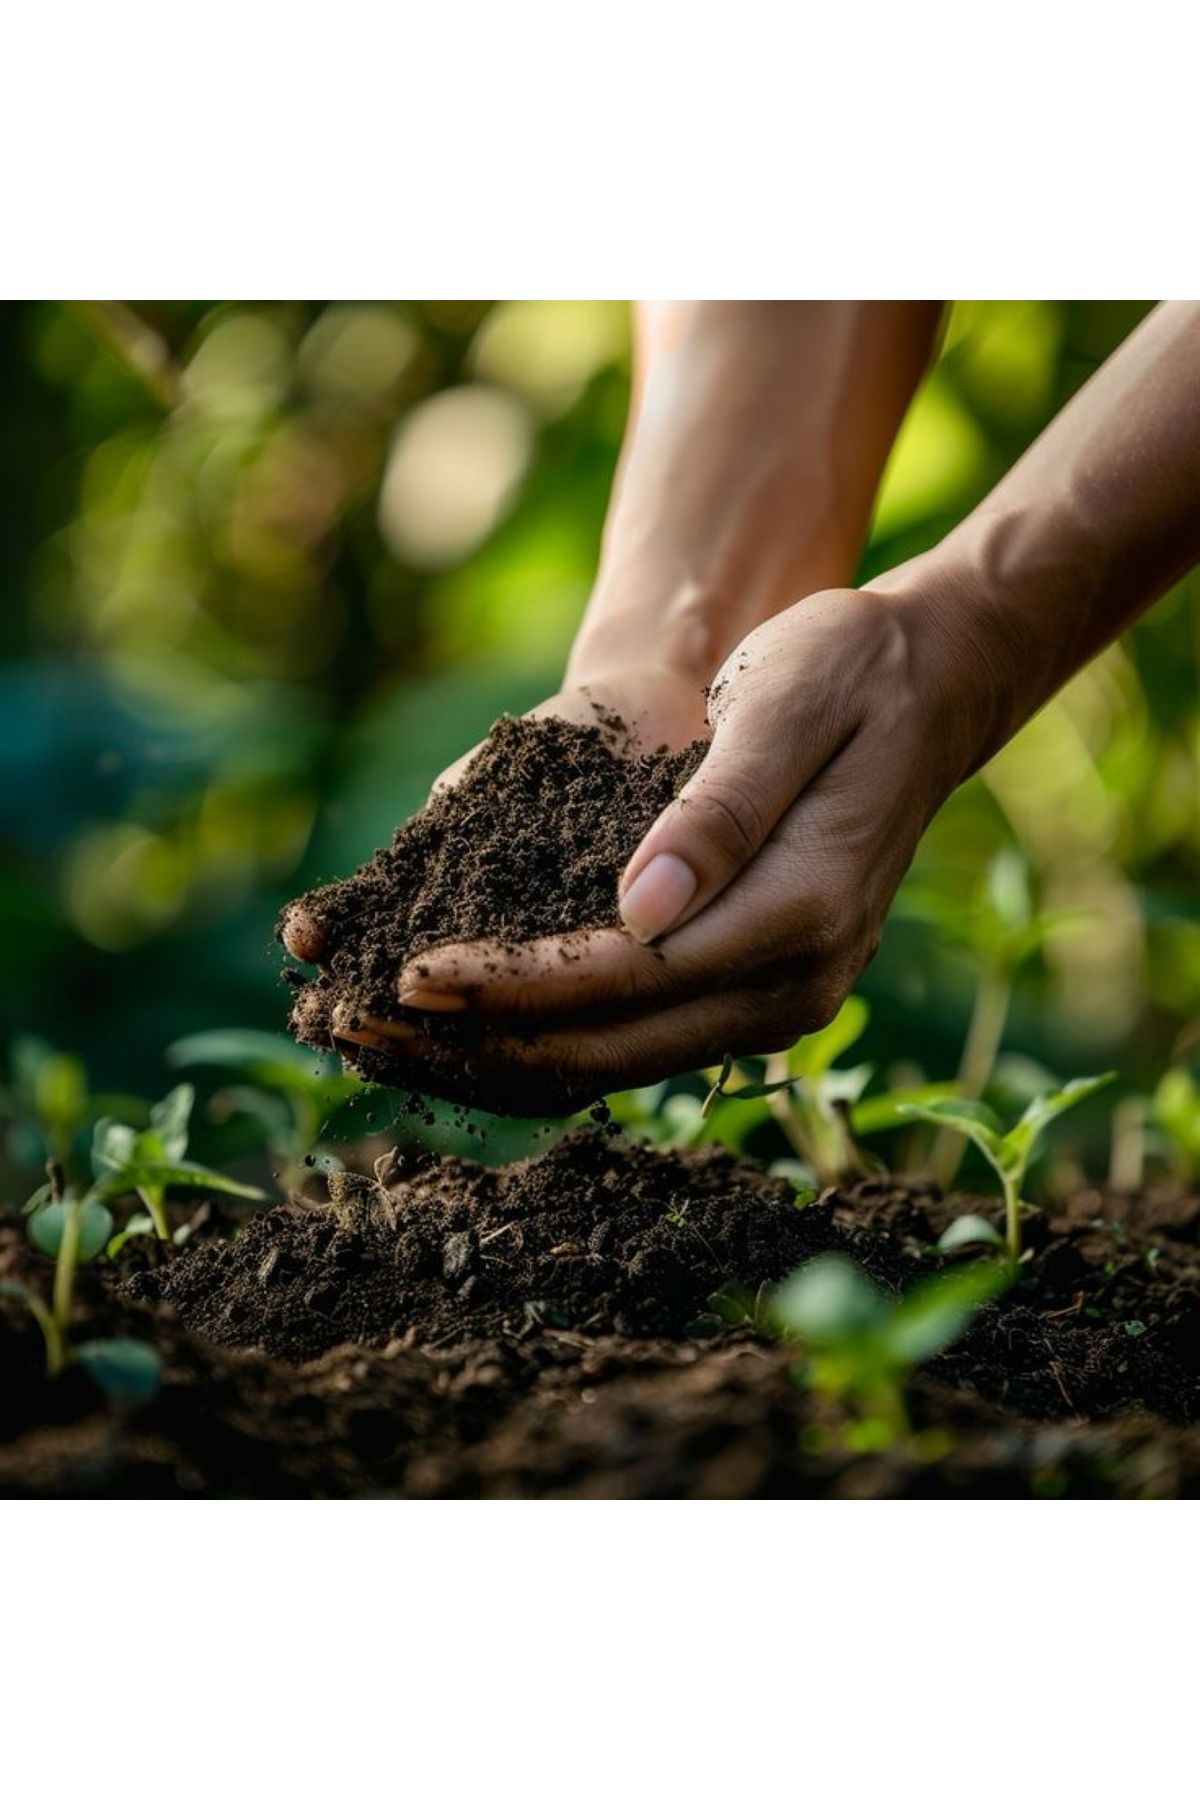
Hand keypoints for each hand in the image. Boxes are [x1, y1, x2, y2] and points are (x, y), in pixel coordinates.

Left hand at [341, 583, 1005, 1112]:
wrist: (925, 688)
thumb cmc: (848, 671)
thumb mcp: (787, 705)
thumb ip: (717, 810)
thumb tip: (637, 910)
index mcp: (799, 914)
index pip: (627, 976)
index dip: (512, 982)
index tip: (410, 974)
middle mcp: (792, 985)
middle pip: (608, 1045)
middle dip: (478, 1040)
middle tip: (360, 1027)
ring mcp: (775, 1002)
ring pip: (612, 1063)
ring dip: (495, 1058)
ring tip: (384, 1044)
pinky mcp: (747, 994)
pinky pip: (629, 1043)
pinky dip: (540, 1042)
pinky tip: (461, 1029)